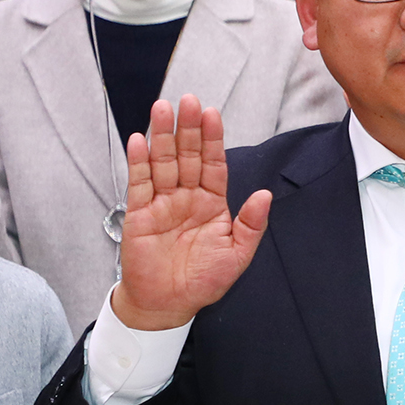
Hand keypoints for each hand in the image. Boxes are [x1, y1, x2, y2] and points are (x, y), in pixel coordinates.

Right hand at [109, 95, 272, 331]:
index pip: (214, 164)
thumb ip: (251, 224)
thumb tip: (266, 194)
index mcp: (212, 203)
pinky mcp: (139, 214)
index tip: (212, 113)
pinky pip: (139, 183)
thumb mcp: (237, 254)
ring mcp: (162, 203)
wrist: (169, 304)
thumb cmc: (204, 280)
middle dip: (188, 128)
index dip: (212, 139)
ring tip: (162, 109)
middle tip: (187, 100)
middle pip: (187, 156)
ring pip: (163, 163)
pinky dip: (138, 162)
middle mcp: (187, 197)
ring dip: (162, 136)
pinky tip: (139, 140)